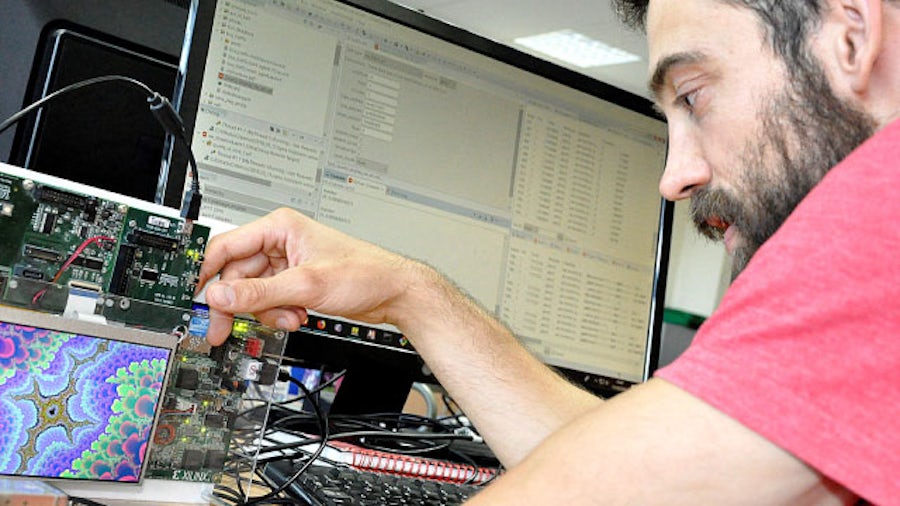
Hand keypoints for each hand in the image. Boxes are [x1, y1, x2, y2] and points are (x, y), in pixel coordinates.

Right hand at [196, 208, 421, 344]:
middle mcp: (279, 242)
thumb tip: (220, 297)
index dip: (205, 272)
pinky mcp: (294, 282)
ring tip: (290, 316)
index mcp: (279, 227)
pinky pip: (269, 301)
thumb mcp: (306, 285)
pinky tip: (299, 315)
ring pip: (253, 293)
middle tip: (223, 328)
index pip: (226, 246)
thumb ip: (259, 293)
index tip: (190, 296)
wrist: (393, 292)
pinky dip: (279, 313)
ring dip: (266, 311)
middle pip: (236, 275)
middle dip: (241, 303)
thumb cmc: (365, 273)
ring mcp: (287, 264)